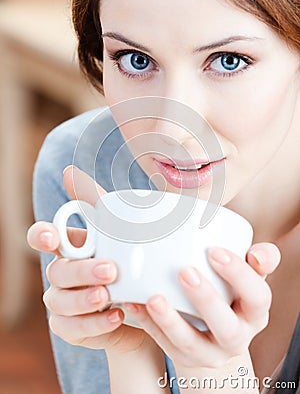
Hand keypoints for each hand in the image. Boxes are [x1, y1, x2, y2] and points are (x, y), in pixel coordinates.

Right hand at [27, 166, 147, 353]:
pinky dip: (94, 324)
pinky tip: (116, 316)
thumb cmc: (128, 264)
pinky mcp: (71, 328)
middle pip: (57, 271)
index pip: (43, 236)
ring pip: (59, 302)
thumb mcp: (121, 233)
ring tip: (109, 296)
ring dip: (83, 299)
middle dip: (80, 271)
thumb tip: (69, 171)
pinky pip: (72, 329)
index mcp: (70, 247)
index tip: (52, 237)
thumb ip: (98, 204)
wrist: (143, 306)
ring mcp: (63, 302)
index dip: (41, 235)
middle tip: (110, 270)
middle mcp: (62, 273)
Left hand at [123, 241, 280, 371]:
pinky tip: (134, 303)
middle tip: (185, 271)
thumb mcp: (247, 277)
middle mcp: (237, 337)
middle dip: (206, 300)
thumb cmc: (231, 291)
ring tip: (153, 297)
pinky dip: (148, 324)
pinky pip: (164, 344)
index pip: (257, 296)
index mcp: (255, 312)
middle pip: (227, 327)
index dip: (239, 275)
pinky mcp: (185, 358)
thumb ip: (257, 259)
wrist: (218, 332)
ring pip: (190, 343)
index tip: (214, 250)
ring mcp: (210, 353)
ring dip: (170, 320)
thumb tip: (256, 252)